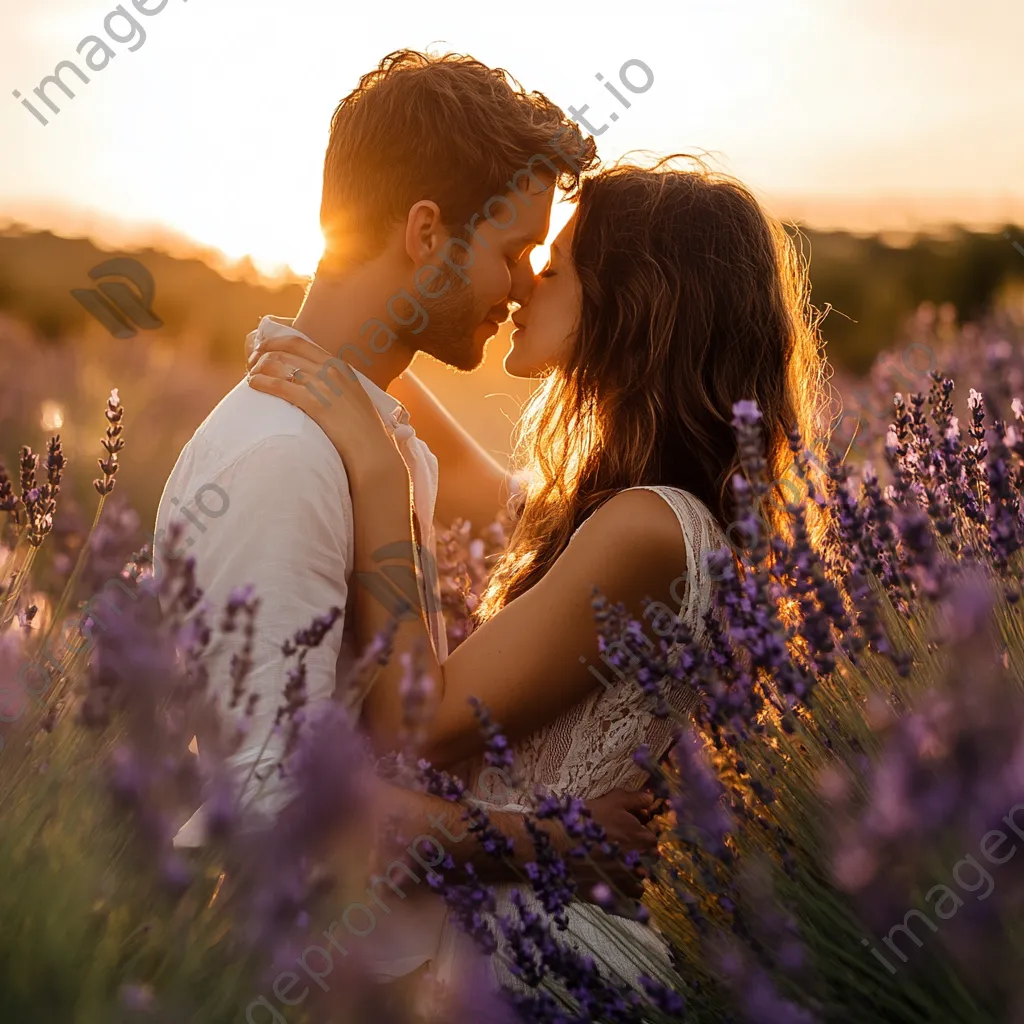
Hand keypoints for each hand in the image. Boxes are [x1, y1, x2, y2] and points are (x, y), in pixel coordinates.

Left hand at [246, 336, 406, 487]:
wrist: (372, 451)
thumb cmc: (363, 432)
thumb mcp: (353, 398)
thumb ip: (335, 386)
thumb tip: (311, 384)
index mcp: (341, 367)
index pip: (300, 342)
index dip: (276, 342)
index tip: (263, 348)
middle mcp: (331, 371)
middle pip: (286, 351)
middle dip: (263, 354)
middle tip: (251, 364)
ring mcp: (324, 385)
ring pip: (279, 365)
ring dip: (259, 368)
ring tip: (251, 377)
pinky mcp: (315, 403)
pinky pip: (280, 386)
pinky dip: (262, 382)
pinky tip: (253, 385)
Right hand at [575, 789, 658, 901]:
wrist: (560, 844)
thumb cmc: (587, 819)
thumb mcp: (613, 800)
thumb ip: (636, 799)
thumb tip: (651, 799)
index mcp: (643, 838)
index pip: (652, 838)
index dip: (641, 833)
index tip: (629, 832)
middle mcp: (641, 862)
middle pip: (649, 860)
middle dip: (640, 854)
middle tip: (621, 848)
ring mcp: (628, 882)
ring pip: (640, 881)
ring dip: (633, 874)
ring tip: (616, 867)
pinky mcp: (614, 897)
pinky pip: (627, 899)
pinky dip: (623, 892)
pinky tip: (611, 883)